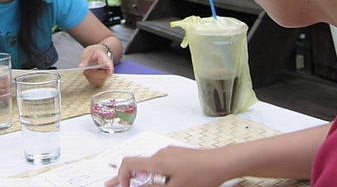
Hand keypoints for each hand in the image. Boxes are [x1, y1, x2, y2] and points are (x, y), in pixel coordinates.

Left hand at [79, 43, 113, 86]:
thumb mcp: (88, 51)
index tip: (109, 74)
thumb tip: (80, 66)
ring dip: (91, 78)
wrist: (96, 52)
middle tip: (85, 71)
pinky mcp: (100, 77)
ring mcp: (103, 73)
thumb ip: (85, 58)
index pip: (110, 65)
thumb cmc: (94, 51)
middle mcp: (106, 68)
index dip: (110, 70)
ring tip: (85, 72)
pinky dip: (90, 79)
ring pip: (100, 80)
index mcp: (105, 59)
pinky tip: (86, 74)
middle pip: (104, 75)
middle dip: (94, 75)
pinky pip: (96, 82)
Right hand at [106, 146, 225, 186]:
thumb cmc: (202, 175)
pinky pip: (160, 164)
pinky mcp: (177, 155)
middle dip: (127, 178)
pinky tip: (159, 181)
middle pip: (137, 165)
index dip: (120, 176)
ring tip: (136, 184)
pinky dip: (154, 174)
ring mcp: (169, 153)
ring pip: (149, 166)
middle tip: (115, 185)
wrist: (221, 163)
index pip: (128, 163)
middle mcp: (161, 153)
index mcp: (157, 161)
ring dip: (142, 177)